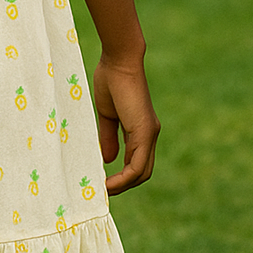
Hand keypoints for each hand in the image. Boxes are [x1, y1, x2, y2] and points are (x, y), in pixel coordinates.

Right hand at [93, 55, 159, 195]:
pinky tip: (108, 183)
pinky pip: (136, 165)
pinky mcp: (145, 132)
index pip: (137, 162)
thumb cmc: (111, 80)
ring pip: (141, 172)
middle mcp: (150, 134)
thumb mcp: (107, 114)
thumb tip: (107, 160)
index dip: (122, 176)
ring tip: (103, 190)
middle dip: (123, 185)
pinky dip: (123, 179)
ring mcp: (149, 134)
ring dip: (122, 186)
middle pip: (142, 173)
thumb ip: (108, 137)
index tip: (102, 182)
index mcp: (141, 130)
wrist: (119, 61)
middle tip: (102, 190)